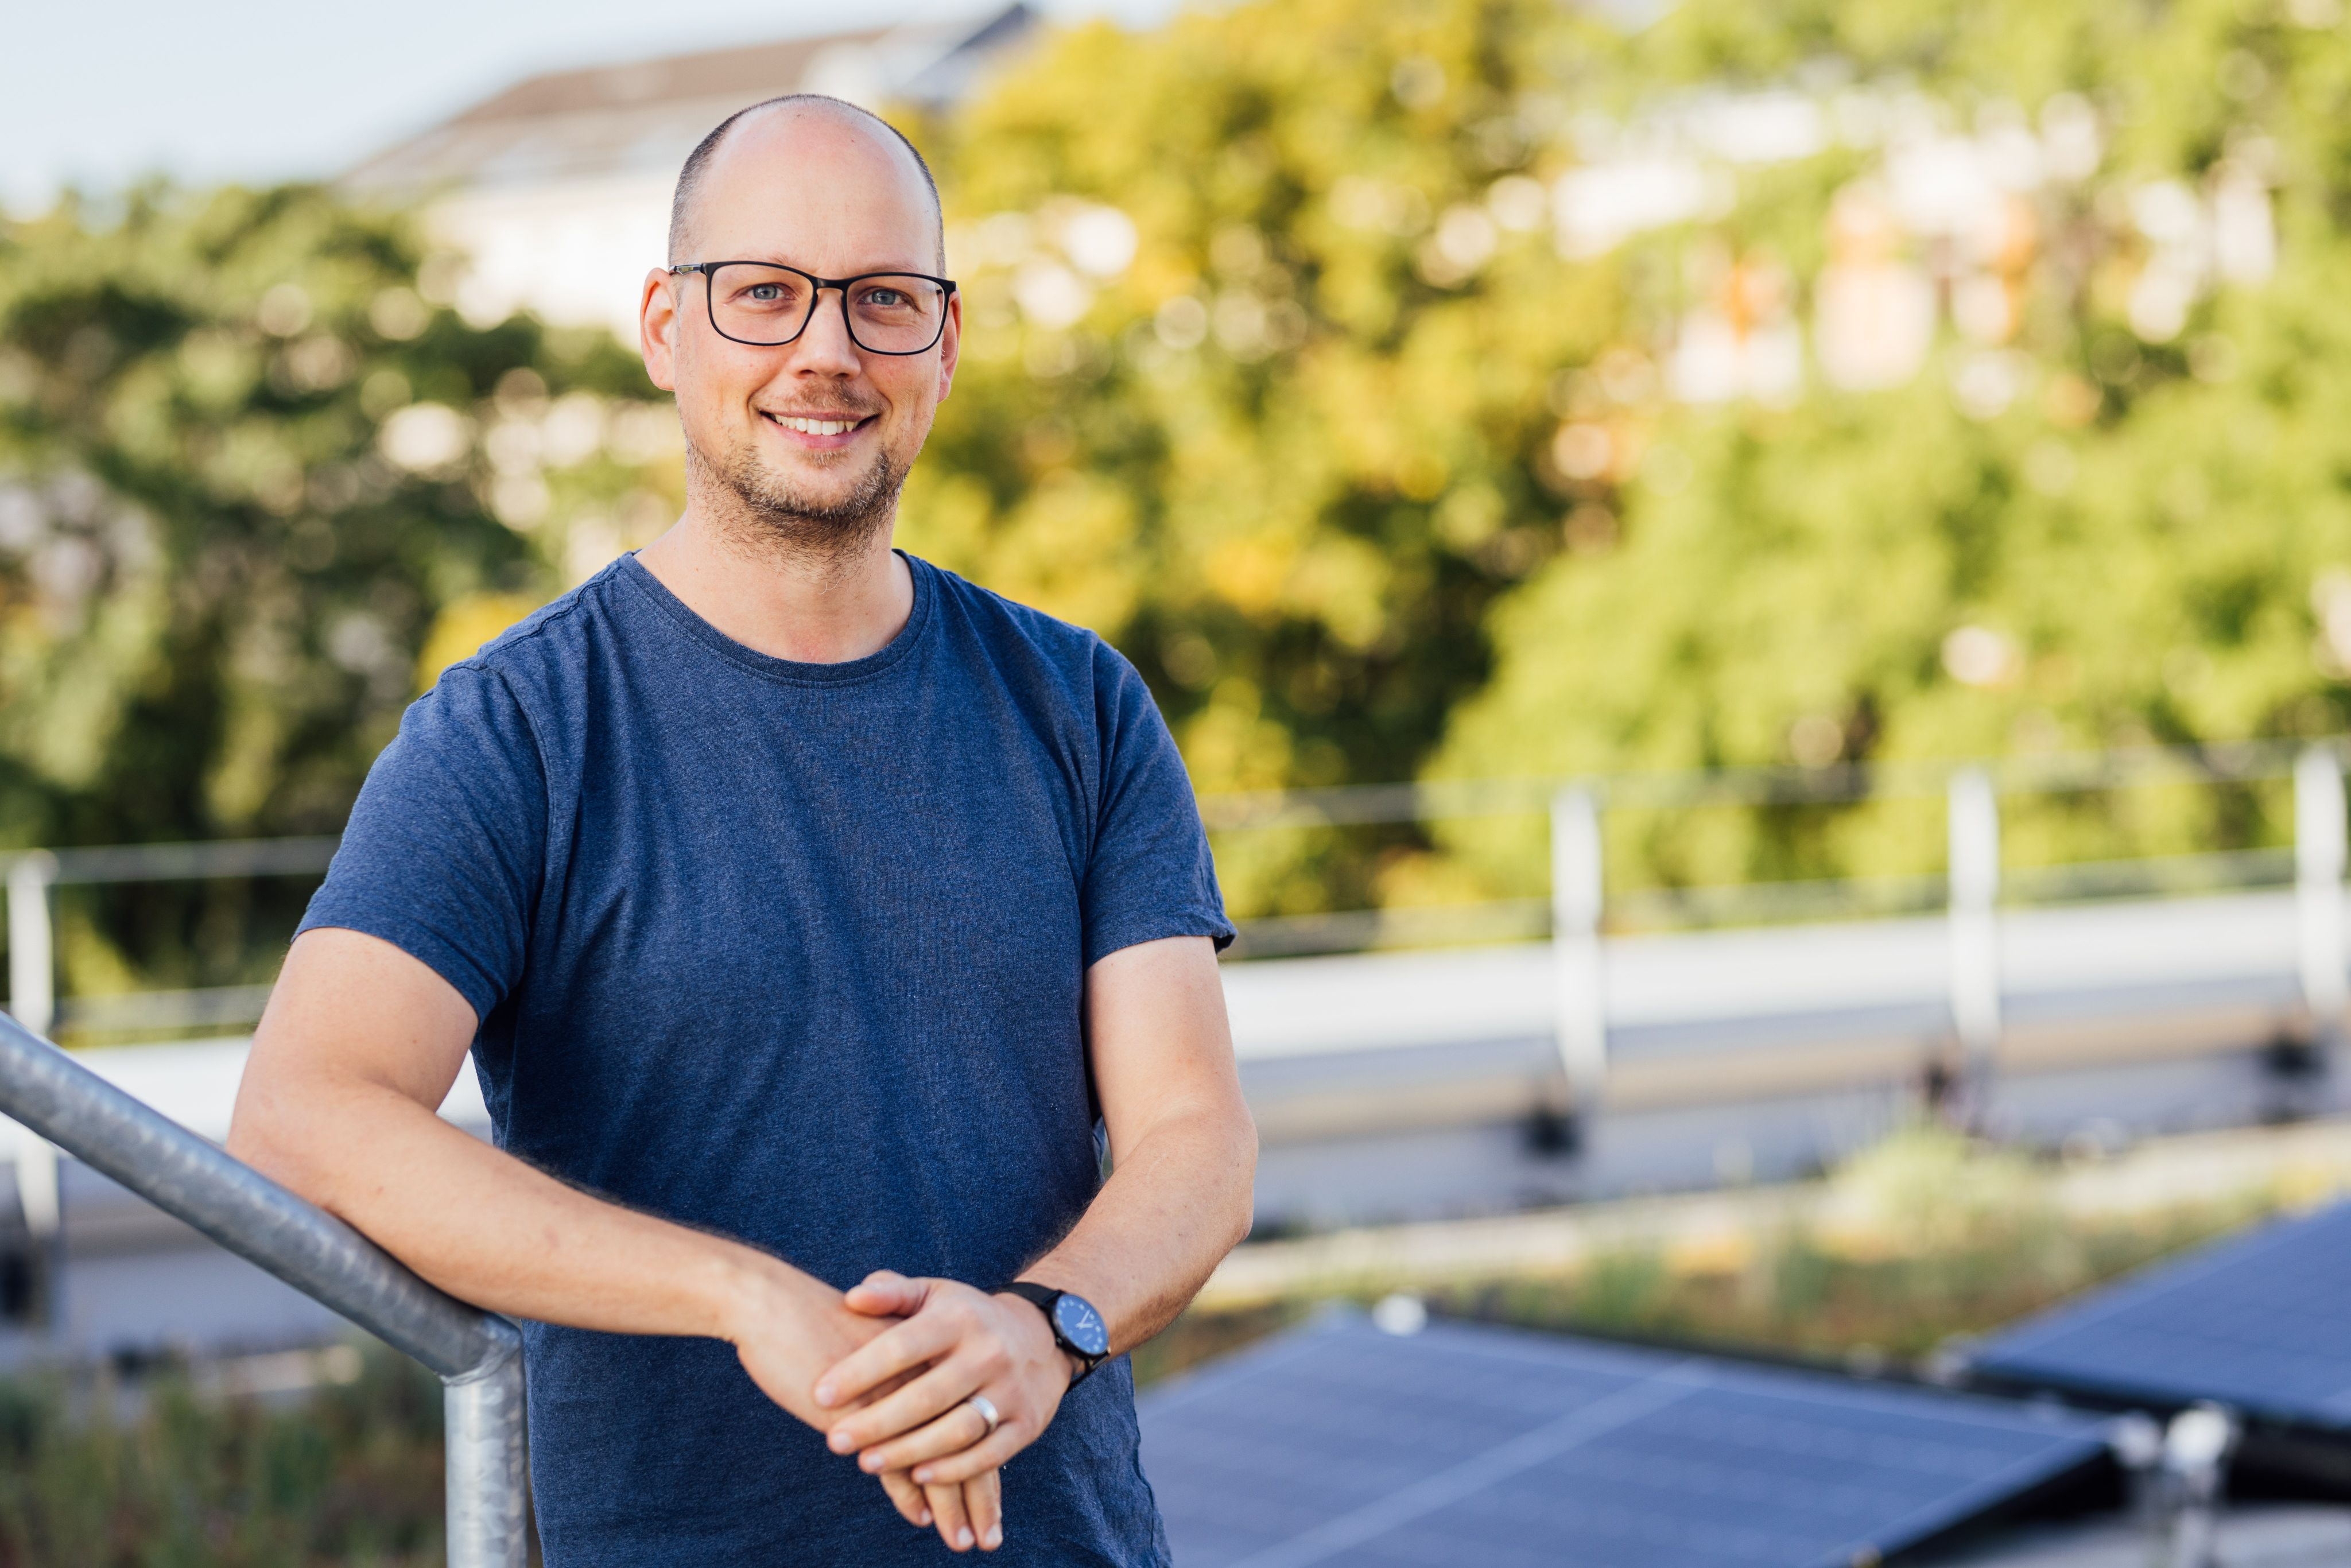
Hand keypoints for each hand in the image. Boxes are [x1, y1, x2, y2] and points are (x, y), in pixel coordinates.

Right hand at [722, 1259, 1002, 1551]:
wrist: (774, 1306)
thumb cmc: (819, 1322)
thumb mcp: (871, 1340)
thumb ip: (898, 1370)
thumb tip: (911, 1405)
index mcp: (933, 1352)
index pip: (971, 1416)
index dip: (984, 1460)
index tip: (994, 1500)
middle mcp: (925, 1373)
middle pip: (964, 1447)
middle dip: (978, 1497)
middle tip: (988, 1538)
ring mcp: (895, 1396)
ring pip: (936, 1462)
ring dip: (950, 1506)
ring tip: (961, 1541)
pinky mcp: (862, 1415)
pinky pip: (896, 1465)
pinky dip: (909, 1496)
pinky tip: (920, 1517)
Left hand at [818, 1272, 1074, 1506]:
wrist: (1042, 1337)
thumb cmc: (966, 1318)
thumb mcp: (934, 1295)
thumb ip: (892, 1293)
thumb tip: (853, 1298)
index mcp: (958, 1318)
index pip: (903, 1346)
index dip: (860, 1372)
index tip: (820, 1394)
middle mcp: (988, 1353)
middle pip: (927, 1396)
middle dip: (876, 1423)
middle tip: (833, 1441)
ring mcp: (1010, 1390)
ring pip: (957, 1430)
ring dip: (909, 1451)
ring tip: (866, 1463)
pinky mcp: (1026, 1424)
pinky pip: (989, 1455)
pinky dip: (953, 1470)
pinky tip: (917, 1478)